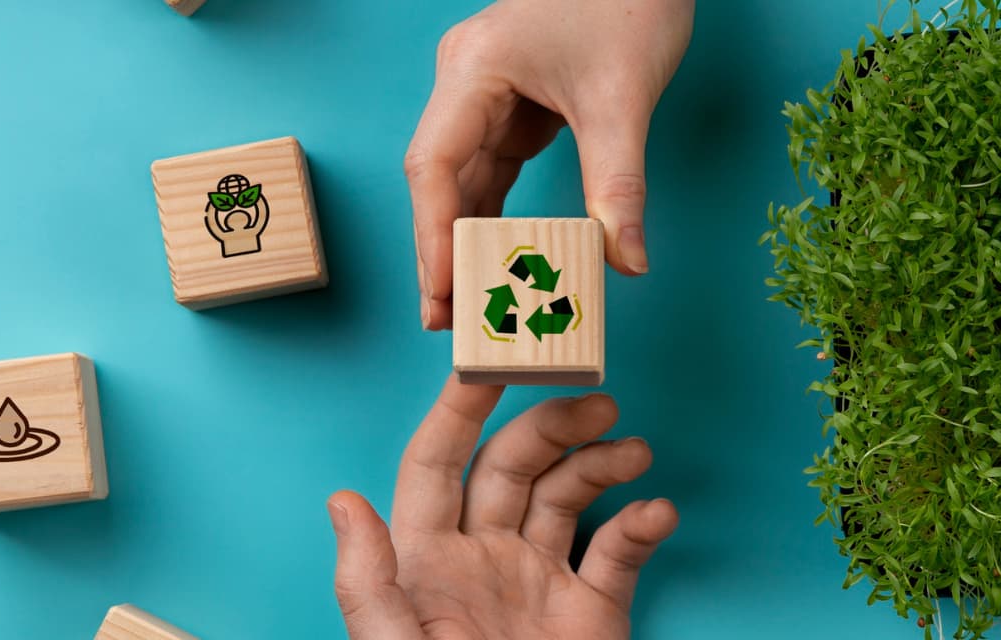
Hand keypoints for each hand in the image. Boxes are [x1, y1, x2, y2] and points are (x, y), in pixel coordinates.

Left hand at [328, 376, 677, 638]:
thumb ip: (369, 581)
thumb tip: (342, 500)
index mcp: (428, 560)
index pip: (437, 464)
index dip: (458, 411)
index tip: (488, 364)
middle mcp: (484, 556)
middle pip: (514, 465)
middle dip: (552, 425)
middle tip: (597, 403)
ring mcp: (540, 579)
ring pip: (571, 494)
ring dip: (604, 462)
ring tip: (634, 452)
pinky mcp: (592, 608)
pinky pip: (620, 551)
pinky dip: (643, 524)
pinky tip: (657, 513)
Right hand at [406, 0, 694, 328]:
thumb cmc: (627, 3)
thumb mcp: (623, 100)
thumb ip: (619, 185)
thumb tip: (626, 261)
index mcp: (473, 70)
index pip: (436, 166)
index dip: (434, 237)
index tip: (441, 294)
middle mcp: (466, 83)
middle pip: (441, 181)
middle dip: (444, 251)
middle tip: (447, 321)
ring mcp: (486, 94)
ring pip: (465, 180)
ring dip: (469, 241)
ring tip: (471, 305)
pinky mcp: (512, 105)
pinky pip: (495, 170)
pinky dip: (498, 215)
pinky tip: (500, 260)